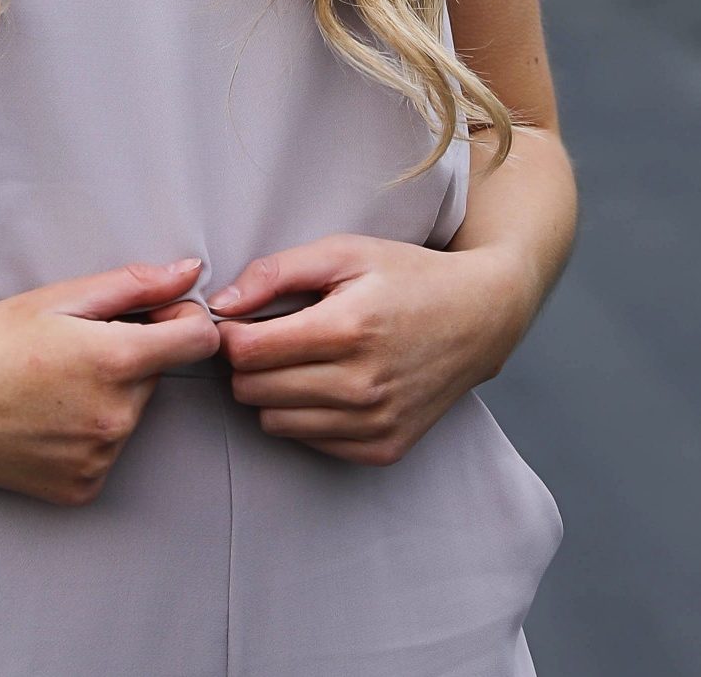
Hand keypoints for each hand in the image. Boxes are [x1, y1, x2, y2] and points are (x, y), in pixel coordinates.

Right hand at [0, 257, 220, 504]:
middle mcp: (117, 418)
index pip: (199, 341)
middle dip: (129, 354)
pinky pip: (105, 449)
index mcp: (117, 362)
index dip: (183, 318)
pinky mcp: (82, 488)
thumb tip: (190, 271)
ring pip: (129, 412)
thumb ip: (134, 284)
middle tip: (71, 346)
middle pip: (155, 374)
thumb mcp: (57, 298)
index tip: (153, 312)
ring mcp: (100, 459)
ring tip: (49, 383)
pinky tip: (43, 417)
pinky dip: (86, 431)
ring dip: (107, 394)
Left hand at [210, 235, 529, 464]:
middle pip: (254, 391)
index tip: (239, 319)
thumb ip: (276, 272)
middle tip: (266, 337)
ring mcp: (375, 423)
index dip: (231, 334)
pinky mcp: (384, 448)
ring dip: (272, 391)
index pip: (248, 353)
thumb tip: (222, 303)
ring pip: (275, 422)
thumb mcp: (344, 251)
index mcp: (348, 329)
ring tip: (297, 359)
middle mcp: (362, 385)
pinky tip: (325, 383)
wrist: (478, 318)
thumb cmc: (406, 277)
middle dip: (247, 363)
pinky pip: (310, 442)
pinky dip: (305, 415)